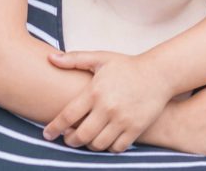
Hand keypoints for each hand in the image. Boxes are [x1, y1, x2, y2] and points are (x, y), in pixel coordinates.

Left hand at [42, 51, 172, 152]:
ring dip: (88, 145)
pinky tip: (104, 139)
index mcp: (95, 91)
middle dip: (69, 140)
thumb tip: (49, 57)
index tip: (46, 134)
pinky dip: (108, 147)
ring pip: (98, 144)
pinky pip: (116, 148)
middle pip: (81, 136)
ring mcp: (122, 120)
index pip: (68, 116)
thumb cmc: (126, 66)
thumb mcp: (100, 58)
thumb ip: (74, 59)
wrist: (158, 74)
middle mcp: (107, 108)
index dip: (53, 128)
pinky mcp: (136, 129)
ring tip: (85, 138)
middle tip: (67, 138)